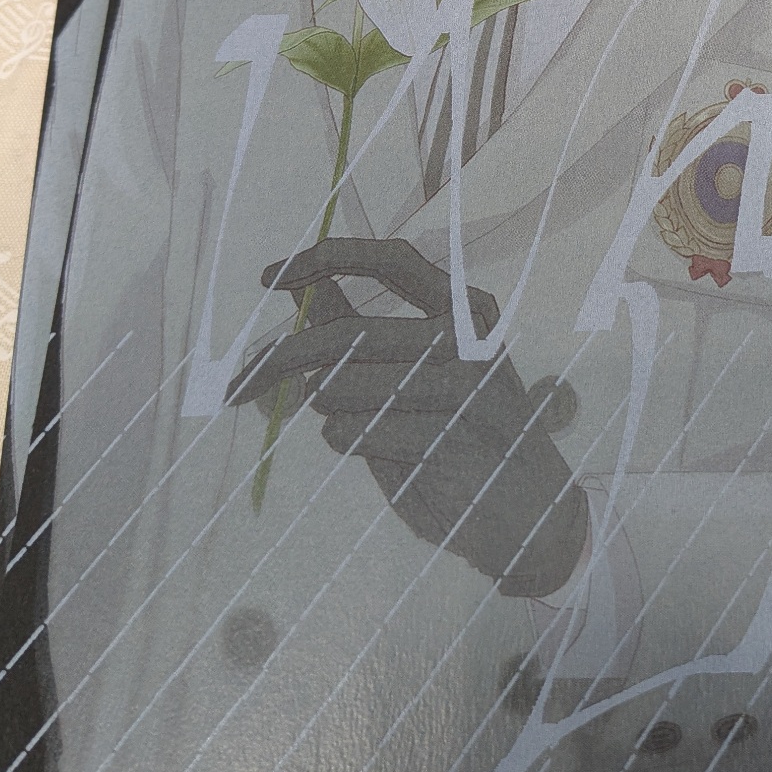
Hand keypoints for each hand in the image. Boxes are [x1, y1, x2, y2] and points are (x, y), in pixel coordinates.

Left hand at [226, 237, 587, 597]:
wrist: (531, 512)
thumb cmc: (467, 433)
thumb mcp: (426, 370)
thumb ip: (369, 331)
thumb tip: (305, 290)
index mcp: (466, 308)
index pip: (392, 260)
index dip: (326, 259)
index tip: (271, 276)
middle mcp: (469, 339)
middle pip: (345, 335)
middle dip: (281, 359)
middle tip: (240, 383)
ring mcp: (461, 390)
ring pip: (339, 389)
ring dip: (327, 410)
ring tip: (357, 422)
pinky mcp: (444, 442)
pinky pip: (353, 434)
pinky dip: (346, 442)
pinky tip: (380, 449)